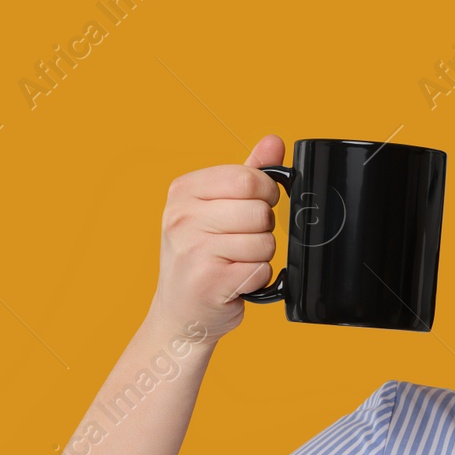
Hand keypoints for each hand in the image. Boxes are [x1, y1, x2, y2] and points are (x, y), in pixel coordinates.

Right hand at [146, 134, 284, 342]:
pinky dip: (257, 279)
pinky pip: (261, 270)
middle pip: (259, 211)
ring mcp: (193, 249)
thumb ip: (247, 173)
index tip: (257, 205)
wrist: (180, 313)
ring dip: (261, 257)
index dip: (265, 193)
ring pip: (264, 242)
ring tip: (236, 262)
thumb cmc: (201, 257)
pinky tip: (235, 280)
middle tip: (242, 240)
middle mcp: (182, 217)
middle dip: (264, 229)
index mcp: (183, 191)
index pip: (246, 178)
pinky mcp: (210, 281)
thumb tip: (274, 141)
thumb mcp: (215, 208)